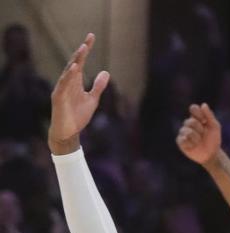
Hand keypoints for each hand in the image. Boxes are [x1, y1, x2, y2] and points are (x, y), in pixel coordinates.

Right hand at [49, 33, 109, 150]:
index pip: (81, 61)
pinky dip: (68, 77)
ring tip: (83, 50)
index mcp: (75, 81)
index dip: (86, 50)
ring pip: (68, 72)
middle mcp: (67, 82)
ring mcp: (61, 89)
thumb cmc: (78, 116)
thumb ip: (98, 86)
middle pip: (74, 63)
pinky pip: (63, 85)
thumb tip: (106, 72)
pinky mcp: (58, 98)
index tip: (91, 37)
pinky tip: (74, 68)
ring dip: (75, 61)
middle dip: (81, 52)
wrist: (68, 133)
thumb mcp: (92, 100)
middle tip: (88, 41)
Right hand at [176, 102, 221, 165]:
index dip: (198, 114)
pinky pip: (182, 139)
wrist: (212, 154)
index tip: (204, 121)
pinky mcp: (181, 142)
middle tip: (203, 134)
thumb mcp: (214, 127)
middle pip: (190, 121)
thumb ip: (209, 115)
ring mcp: (184, 132)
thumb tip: (203, 105)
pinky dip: (190, 143)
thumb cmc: (213, 140)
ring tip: (199, 142)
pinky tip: (194, 146)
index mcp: (197, 118)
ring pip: (185, 130)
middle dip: (199, 129)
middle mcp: (189, 123)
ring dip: (195, 137)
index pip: (193, 108)